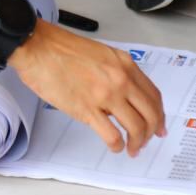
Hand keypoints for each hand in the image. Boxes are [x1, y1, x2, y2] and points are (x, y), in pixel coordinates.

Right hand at [10, 21, 166, 155]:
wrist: (36, 46)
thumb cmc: (59, 48)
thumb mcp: (99, 53)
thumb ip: (115, 72)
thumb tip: (120, 97)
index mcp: (124, 64)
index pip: (153, 95)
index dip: (159, 114)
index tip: (158, 124)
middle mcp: (120, 79)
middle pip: (150, 113)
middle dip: (151, 132)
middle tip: (147, 141)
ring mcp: (105, 95)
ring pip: (136, 127)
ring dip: (137, 143)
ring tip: (131, 149)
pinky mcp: (87, 109)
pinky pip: (112, 135)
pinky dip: (117, 146)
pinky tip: (113, 146)